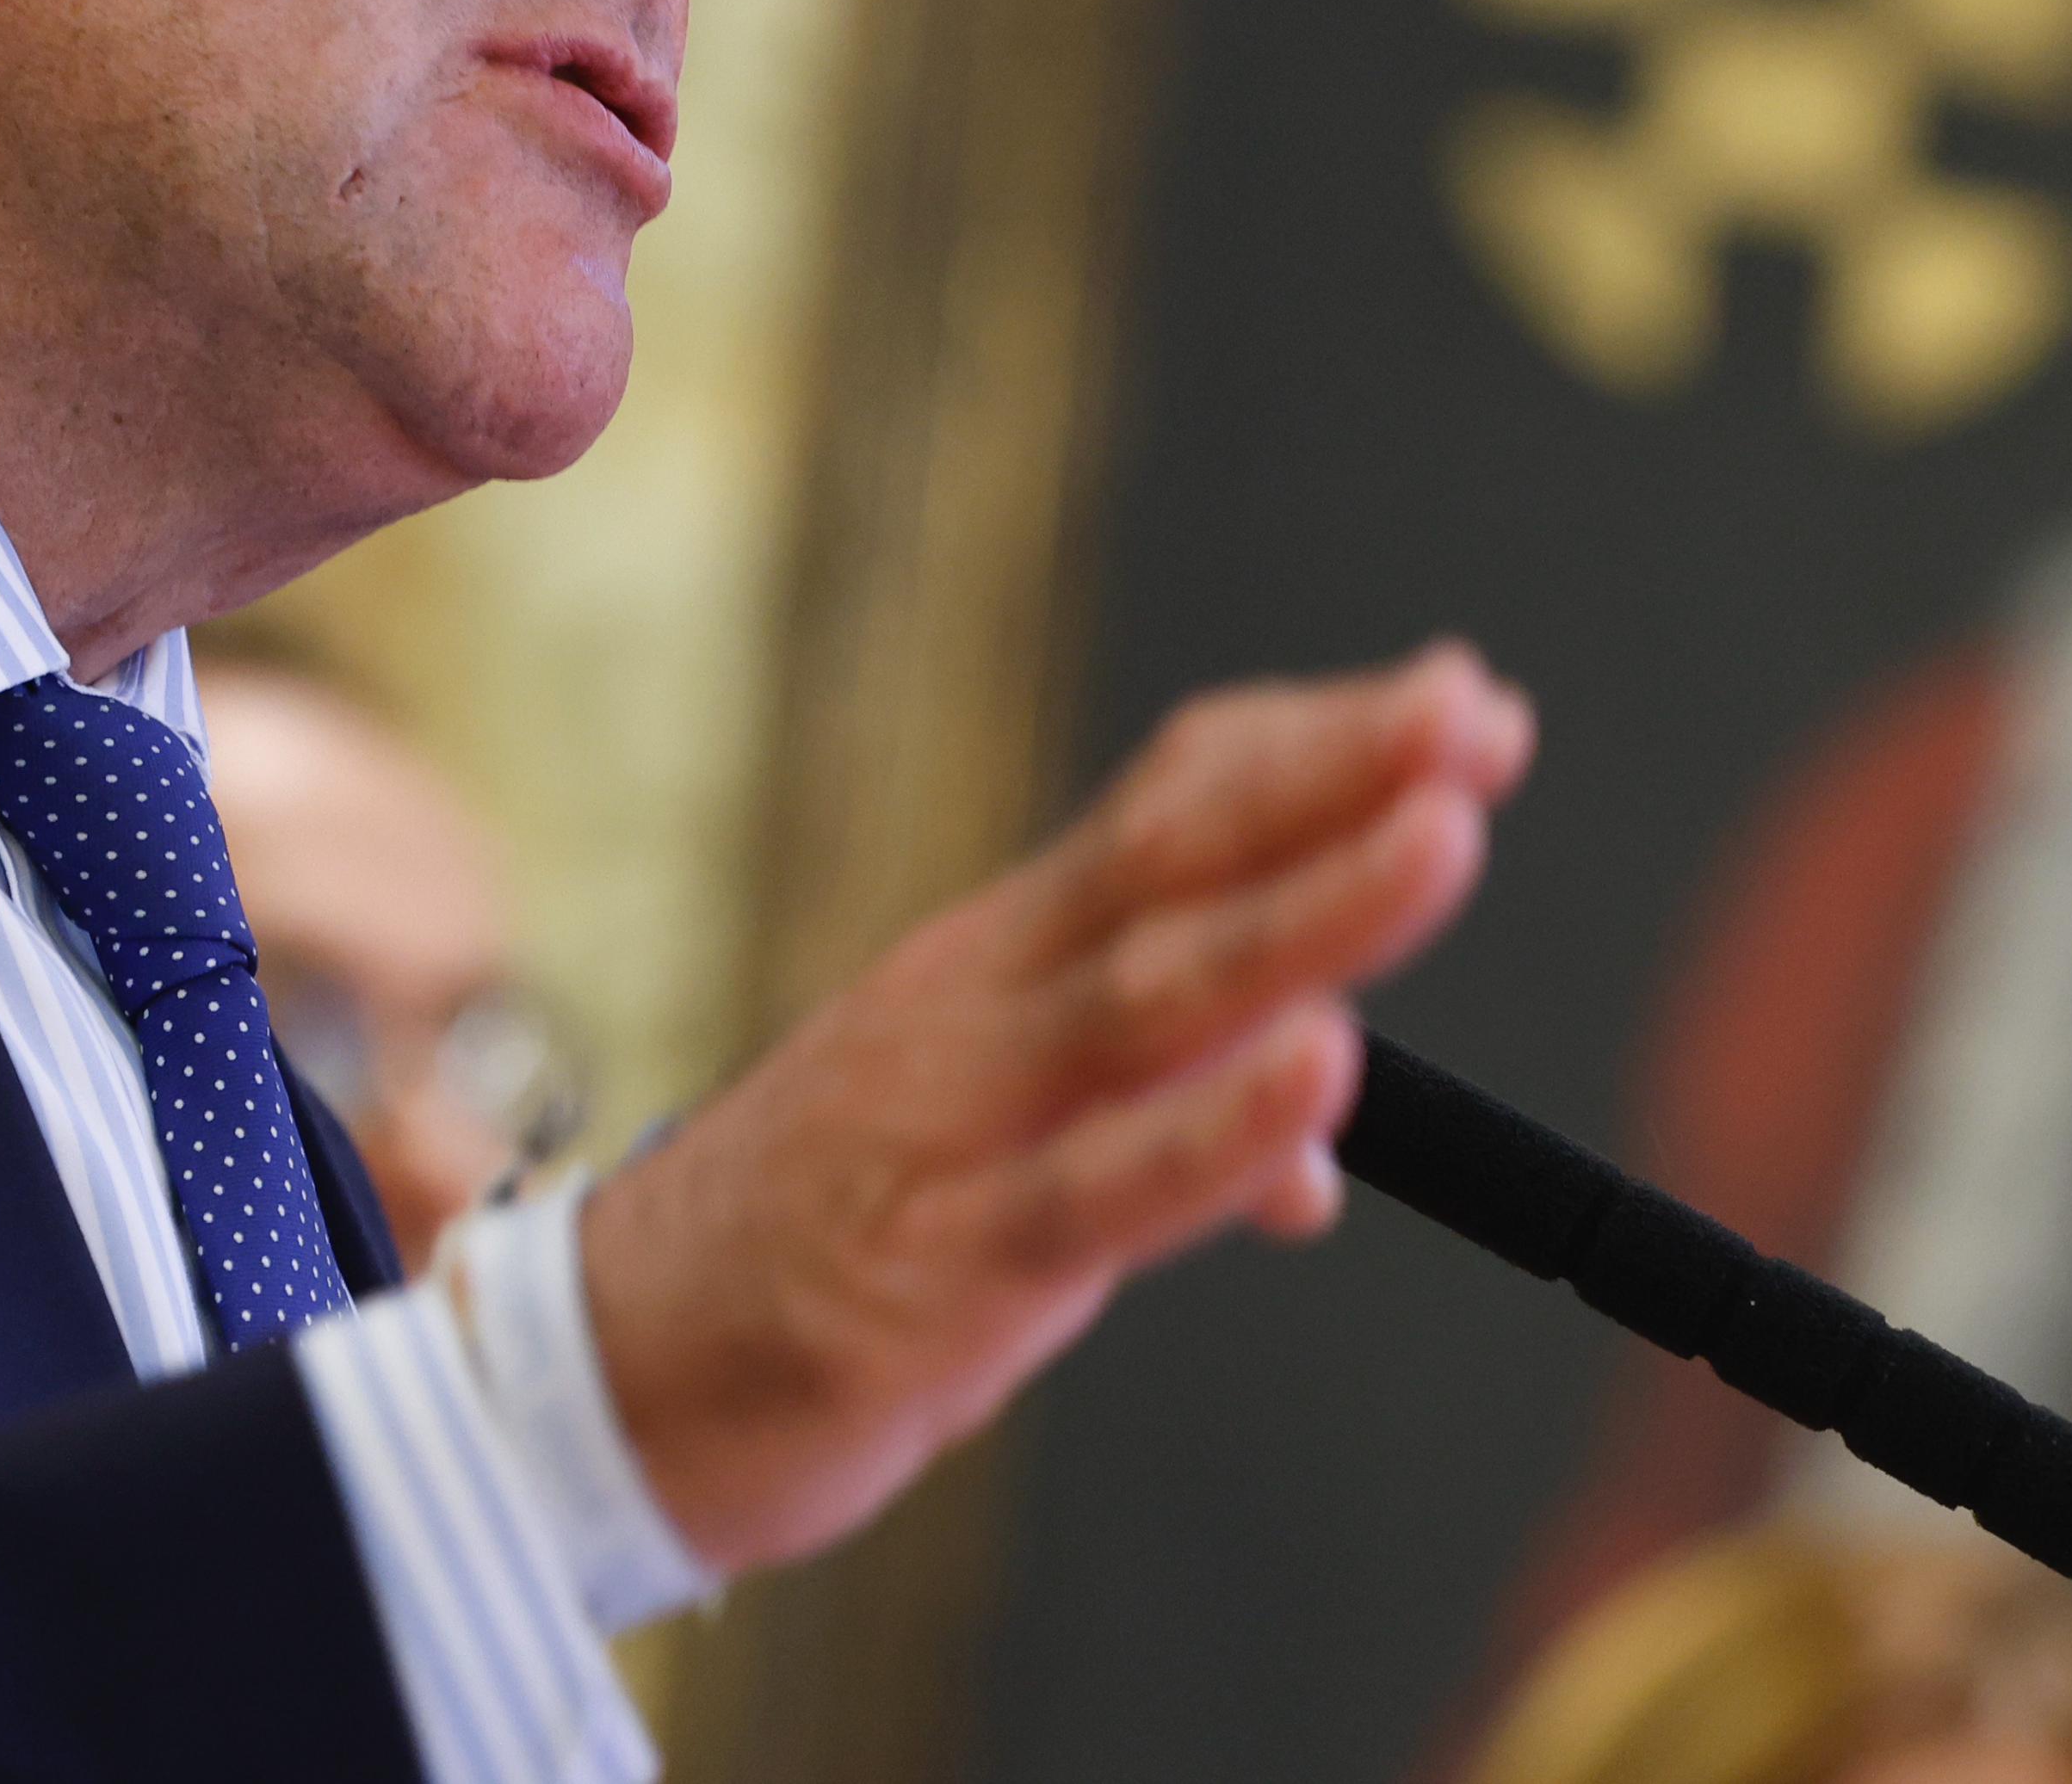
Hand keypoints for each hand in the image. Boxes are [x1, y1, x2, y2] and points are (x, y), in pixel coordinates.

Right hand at [575, 640, 1532, 1573]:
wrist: (602, 1368)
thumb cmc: (828, 1235)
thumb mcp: (1005, 1147)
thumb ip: (1159, 1118)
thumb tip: (1316, 1156)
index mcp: (1007, 960)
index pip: (1171, 808)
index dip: (1318, 751)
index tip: (1466, 703)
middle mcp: (982, 1005)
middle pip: (1173, 859)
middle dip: (1336, 777)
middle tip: (1469, 712)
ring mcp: (952, 1125)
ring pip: (1150, 998)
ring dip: (1309, 915)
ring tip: (1442, 842)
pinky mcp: (932, 1268)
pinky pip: (1090, 1193)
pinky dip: (1211, 1132)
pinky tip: (1316, 1084)